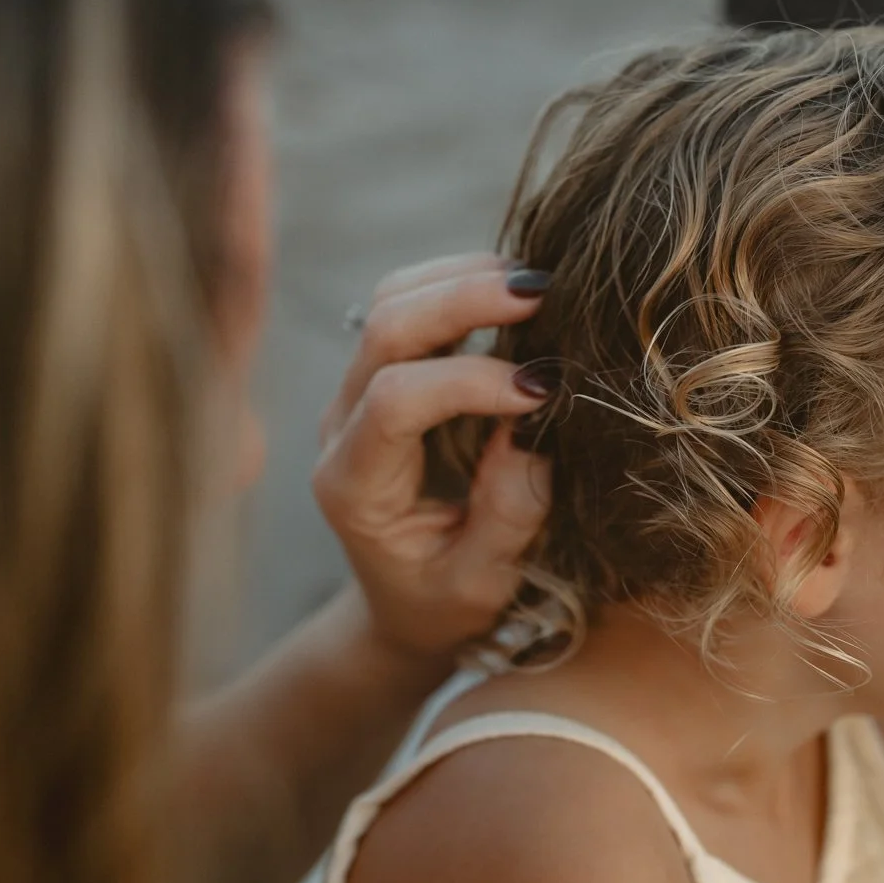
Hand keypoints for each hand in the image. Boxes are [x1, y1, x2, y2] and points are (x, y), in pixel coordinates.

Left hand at [313, 254, 554, 662]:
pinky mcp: (385, 374)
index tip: (542, 391)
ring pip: (389, 300)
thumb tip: (533, 431)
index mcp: (354, 485)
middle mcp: (341, 427)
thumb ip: (506, 518)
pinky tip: (513, 293)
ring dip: (461, 279)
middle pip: (383, 329)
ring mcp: (356, 393)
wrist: (404, 603)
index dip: (468, 381)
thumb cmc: (441, 602)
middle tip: (543, 295)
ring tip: (536, 287)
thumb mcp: (480, 585)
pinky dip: (460, 284)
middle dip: (461, 300)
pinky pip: (409, 304)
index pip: (394, 401)